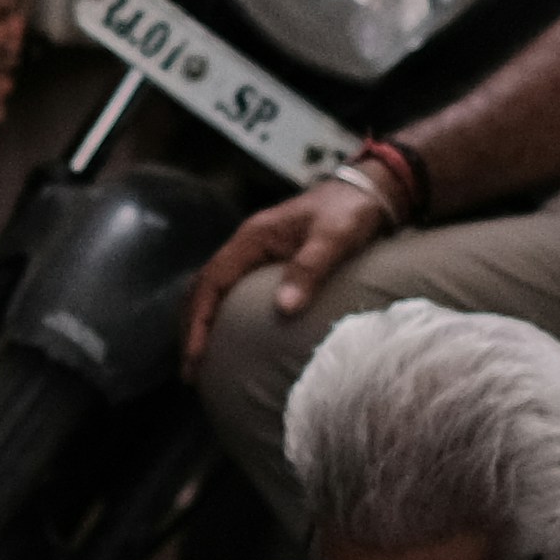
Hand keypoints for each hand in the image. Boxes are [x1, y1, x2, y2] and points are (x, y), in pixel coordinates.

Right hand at [182, 176, 399, 377]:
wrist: (369, 189)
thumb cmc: (352, 211)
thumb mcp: (335, 237)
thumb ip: (310, 269)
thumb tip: (283, 310)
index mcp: (252, 238)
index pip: (211, 283)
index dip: (199, 321)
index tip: (195, 356)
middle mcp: (247, 245)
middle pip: (203, 288)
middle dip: (191, 328)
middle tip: (190, 371)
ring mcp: (256, 252)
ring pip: (213, 289)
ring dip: (202, 322)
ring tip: (201, 360)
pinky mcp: (268, 260)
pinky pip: (232, 290)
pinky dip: (221, 314)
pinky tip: (228, 337)